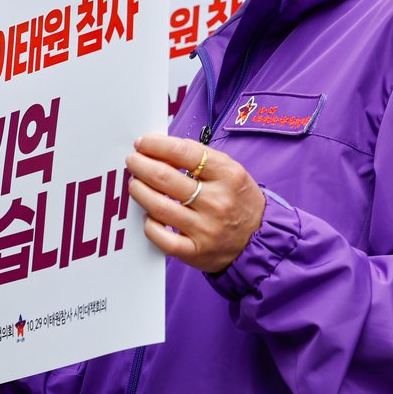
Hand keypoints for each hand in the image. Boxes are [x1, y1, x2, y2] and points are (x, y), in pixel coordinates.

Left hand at [126, 135, 264, 273]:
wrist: (259, 239)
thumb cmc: (239, 201)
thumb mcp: (232, 172)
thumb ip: (201, 160)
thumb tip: (163, 150)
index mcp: (229, 175)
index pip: (185, 153)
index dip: (158, 145)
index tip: (143, 143)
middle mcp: (217, 201)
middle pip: (166, 178)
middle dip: (142, 166)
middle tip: (132, 161)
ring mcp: (206, 228)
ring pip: (159, 207)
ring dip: (139, 191)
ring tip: (135, 183)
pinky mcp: (195, 251)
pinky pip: (162, 238)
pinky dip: (149, 225)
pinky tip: (148, 216)